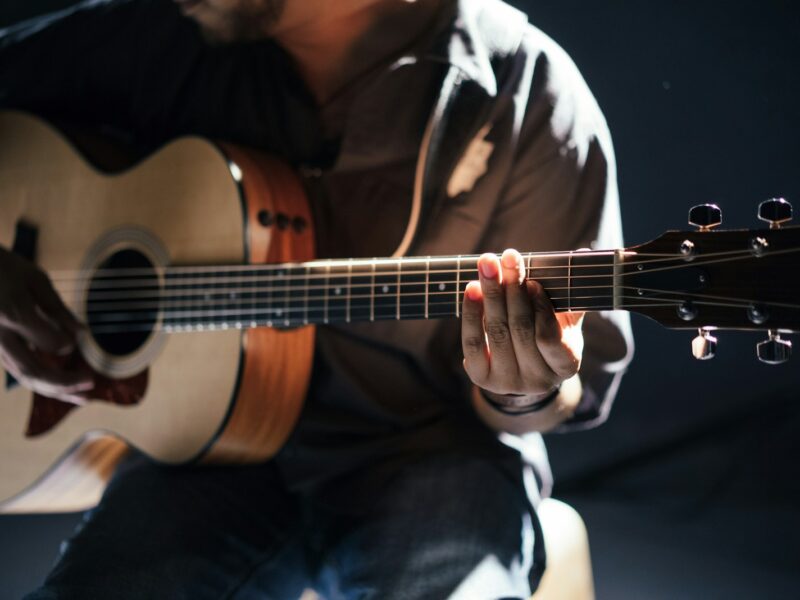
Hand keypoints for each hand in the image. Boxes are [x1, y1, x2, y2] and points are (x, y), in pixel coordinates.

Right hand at [0, 247, 91, 403]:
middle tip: (91, 384)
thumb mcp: (34, 278)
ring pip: (23, 376)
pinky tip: (61, 386)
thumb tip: (82, 334)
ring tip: (82, 397)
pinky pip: (16, 370)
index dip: (67, 345)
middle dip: (64, 383)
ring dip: (54, 389)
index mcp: (14, 314)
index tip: (78, 340)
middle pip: (33, 371)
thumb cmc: (2, 266)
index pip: (50, 343)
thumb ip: (57, 309)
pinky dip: (40, 381)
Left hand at [461, 248, 583, 407]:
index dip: (541, 309)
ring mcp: (507, 382)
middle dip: (512, 290)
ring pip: (496, 332)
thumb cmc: (548, 334)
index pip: (550, 338)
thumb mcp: (564, 319)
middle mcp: (537, 380)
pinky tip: (472, 288)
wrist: (521, 368)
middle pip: (520, 330)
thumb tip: (583, 253)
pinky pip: (473, 342)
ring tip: (488, 264)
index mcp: (565, 365)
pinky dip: (472, 313)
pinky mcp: (481, 377)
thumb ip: (570, 292)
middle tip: (508, 257)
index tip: (533, 282)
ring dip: (491, 294)